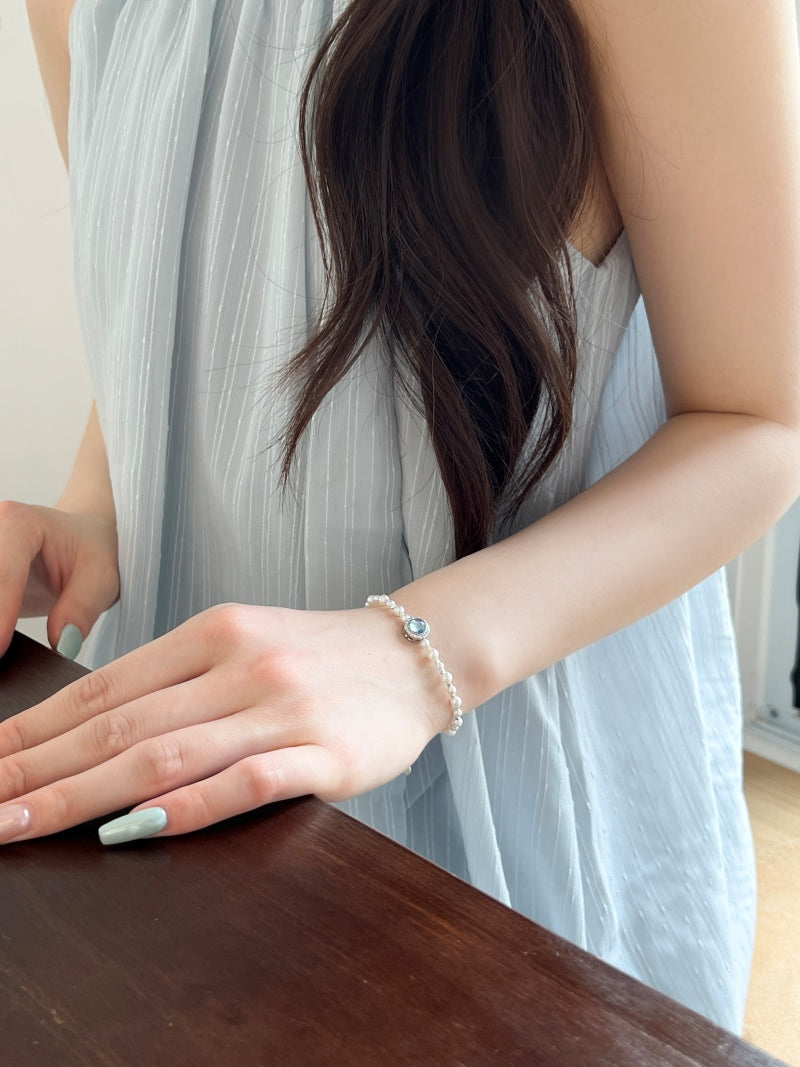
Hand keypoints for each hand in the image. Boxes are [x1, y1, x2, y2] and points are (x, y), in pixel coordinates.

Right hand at [0, 500, 119, 657]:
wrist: (80, 538)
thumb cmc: (90, 553)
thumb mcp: (100, 581)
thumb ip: (80, 611)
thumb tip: (62, 644)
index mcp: (21, 523)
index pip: (4, 574)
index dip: (1, 615)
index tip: (0, 651)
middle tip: (4, 654)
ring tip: (4, 651)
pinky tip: (2, 642)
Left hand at [0, 603, 445, 843]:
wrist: (414, 656)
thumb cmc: (318, 656)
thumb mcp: (242, 644)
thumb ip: (177, 682)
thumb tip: (93, 731)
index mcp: (214, 632)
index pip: (107, 686)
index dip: (39, 729)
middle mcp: (241, 664)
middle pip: (122, 725)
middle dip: (41, 770)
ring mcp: (283, 709)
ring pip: (168, 754)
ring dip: (87, 795)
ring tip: (27, 824)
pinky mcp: (325, 753)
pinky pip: (246, 782)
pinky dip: (187, 807)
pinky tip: (135, 830)